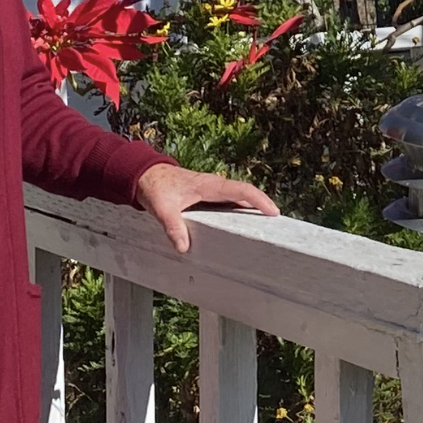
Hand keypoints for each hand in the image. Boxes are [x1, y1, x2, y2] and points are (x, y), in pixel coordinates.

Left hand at [134, 162, 277, 257]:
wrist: (144, 174)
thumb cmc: (155, 186)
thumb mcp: (162, 208)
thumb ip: (172, 227)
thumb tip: (183, 247)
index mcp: (209, 185)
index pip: (241, 190)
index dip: (259, 200)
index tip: (274, 212)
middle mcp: (215, 185)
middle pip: (245, 195)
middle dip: (262, 207)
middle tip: (278, 226)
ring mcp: (212, 190)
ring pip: (238, 199)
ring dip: (252, 211)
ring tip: (265, 229)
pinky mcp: (207, 196)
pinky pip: (228, 203)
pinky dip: (239, 212)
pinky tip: (241, 227)